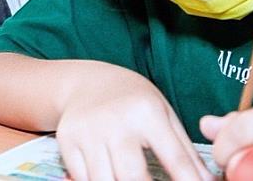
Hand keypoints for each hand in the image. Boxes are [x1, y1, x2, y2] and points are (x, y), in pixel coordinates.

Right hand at [56, 65, 211, 180]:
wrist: (88, 82)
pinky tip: (108, 177)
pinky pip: (82, 178)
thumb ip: (185, 151)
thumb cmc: (133, 101)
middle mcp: (115, 121)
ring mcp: (88, 131)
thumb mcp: (164, 115)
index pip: (175, 159)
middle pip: (133, 177)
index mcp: (147, 113)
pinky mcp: (67, 141)